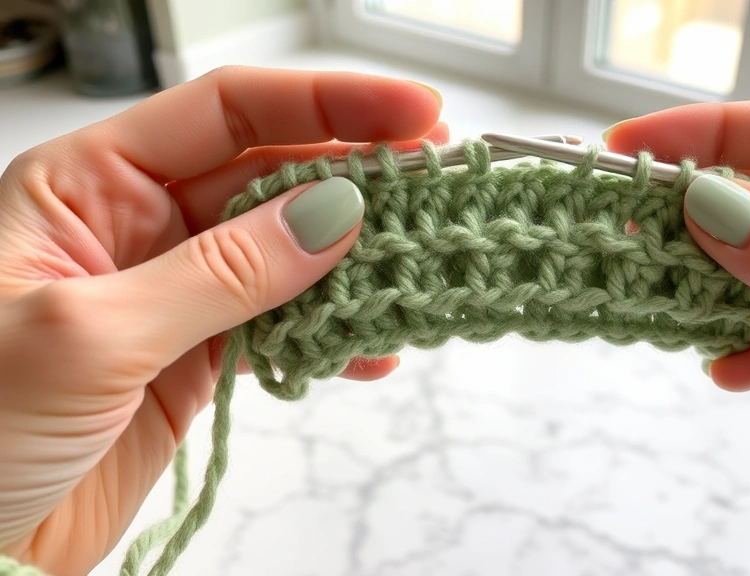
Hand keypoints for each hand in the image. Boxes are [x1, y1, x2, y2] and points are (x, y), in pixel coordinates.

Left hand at [0, 66, 444, 574]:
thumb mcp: (93, 335)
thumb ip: (220, 272)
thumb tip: (333, 216)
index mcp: (89, 184)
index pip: (227, 112)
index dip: (328, 103)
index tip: (414, 111)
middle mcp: (137, 226)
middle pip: (271, 175)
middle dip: (357, 176)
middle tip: (437, 184)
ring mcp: (174, 293)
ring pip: (288, 252)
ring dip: (358, 258)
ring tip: (420, 263)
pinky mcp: (198, 357)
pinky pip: (284, 324)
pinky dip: (335, 334)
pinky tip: (375, 345)